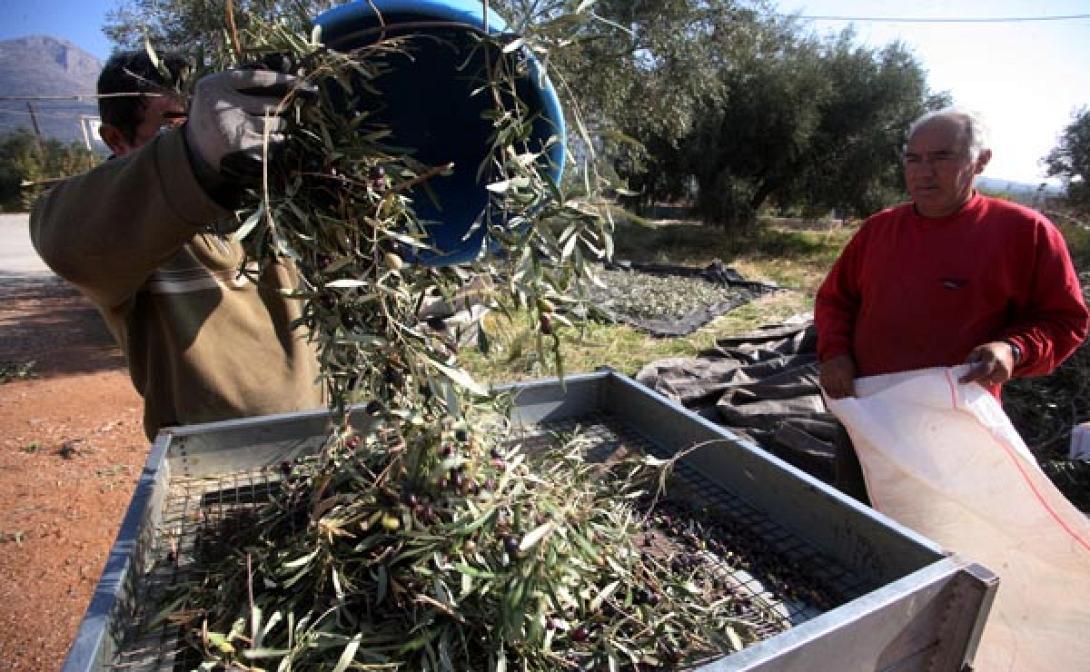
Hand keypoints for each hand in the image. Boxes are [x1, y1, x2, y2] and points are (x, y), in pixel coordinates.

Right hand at [184, 69, 302, 182]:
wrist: (196, 148)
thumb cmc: (213, 113)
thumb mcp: (217, 89)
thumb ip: (242, 78)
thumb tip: (281, 69)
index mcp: (216, 85)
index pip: (257, 77)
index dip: (281, 79)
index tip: (298, 81)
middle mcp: (224, 106)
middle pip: (272, 103)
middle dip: (280, 107)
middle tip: (279, 109)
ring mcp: (235, 129)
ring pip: (276, 123)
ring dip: (279, 125)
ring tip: (265, 125)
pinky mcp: (244, 148)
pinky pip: (275, 141)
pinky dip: (276, 139)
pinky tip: (266, 139)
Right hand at [820, 354, 856, 398]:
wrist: (834, 352)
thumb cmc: (846, 361)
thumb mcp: (852, 370)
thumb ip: (851, 381)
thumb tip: (853, 391)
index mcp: (844, 376)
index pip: (848, 391)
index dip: (851, 396)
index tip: (854, 399)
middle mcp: (835, 378)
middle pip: (839, 394)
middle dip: (844, 398)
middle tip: (847, 401)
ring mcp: (827, 379)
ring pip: (831, 393)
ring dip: (836, 397)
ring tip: (840, 399)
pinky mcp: (822, 378)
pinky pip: (825, 389)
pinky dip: (829, 392)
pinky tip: (833, 393)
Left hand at [959, 341, 1016, 385]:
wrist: (1008, 350)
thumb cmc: (990, 350)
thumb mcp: (978, 350)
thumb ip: (971, 360)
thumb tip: (963, 372)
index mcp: (993, 357)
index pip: (982, 371)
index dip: (971, 377)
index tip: (961, 381)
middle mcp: (1001, 366)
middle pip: (984, 379)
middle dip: (974, 379)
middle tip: (967, 377)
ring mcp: (1005, 373)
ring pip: (988, 382)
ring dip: (980, 380)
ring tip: (977, 373)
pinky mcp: (1006, 377)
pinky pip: (992, 383)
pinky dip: (986, 380)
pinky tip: (984, 374)